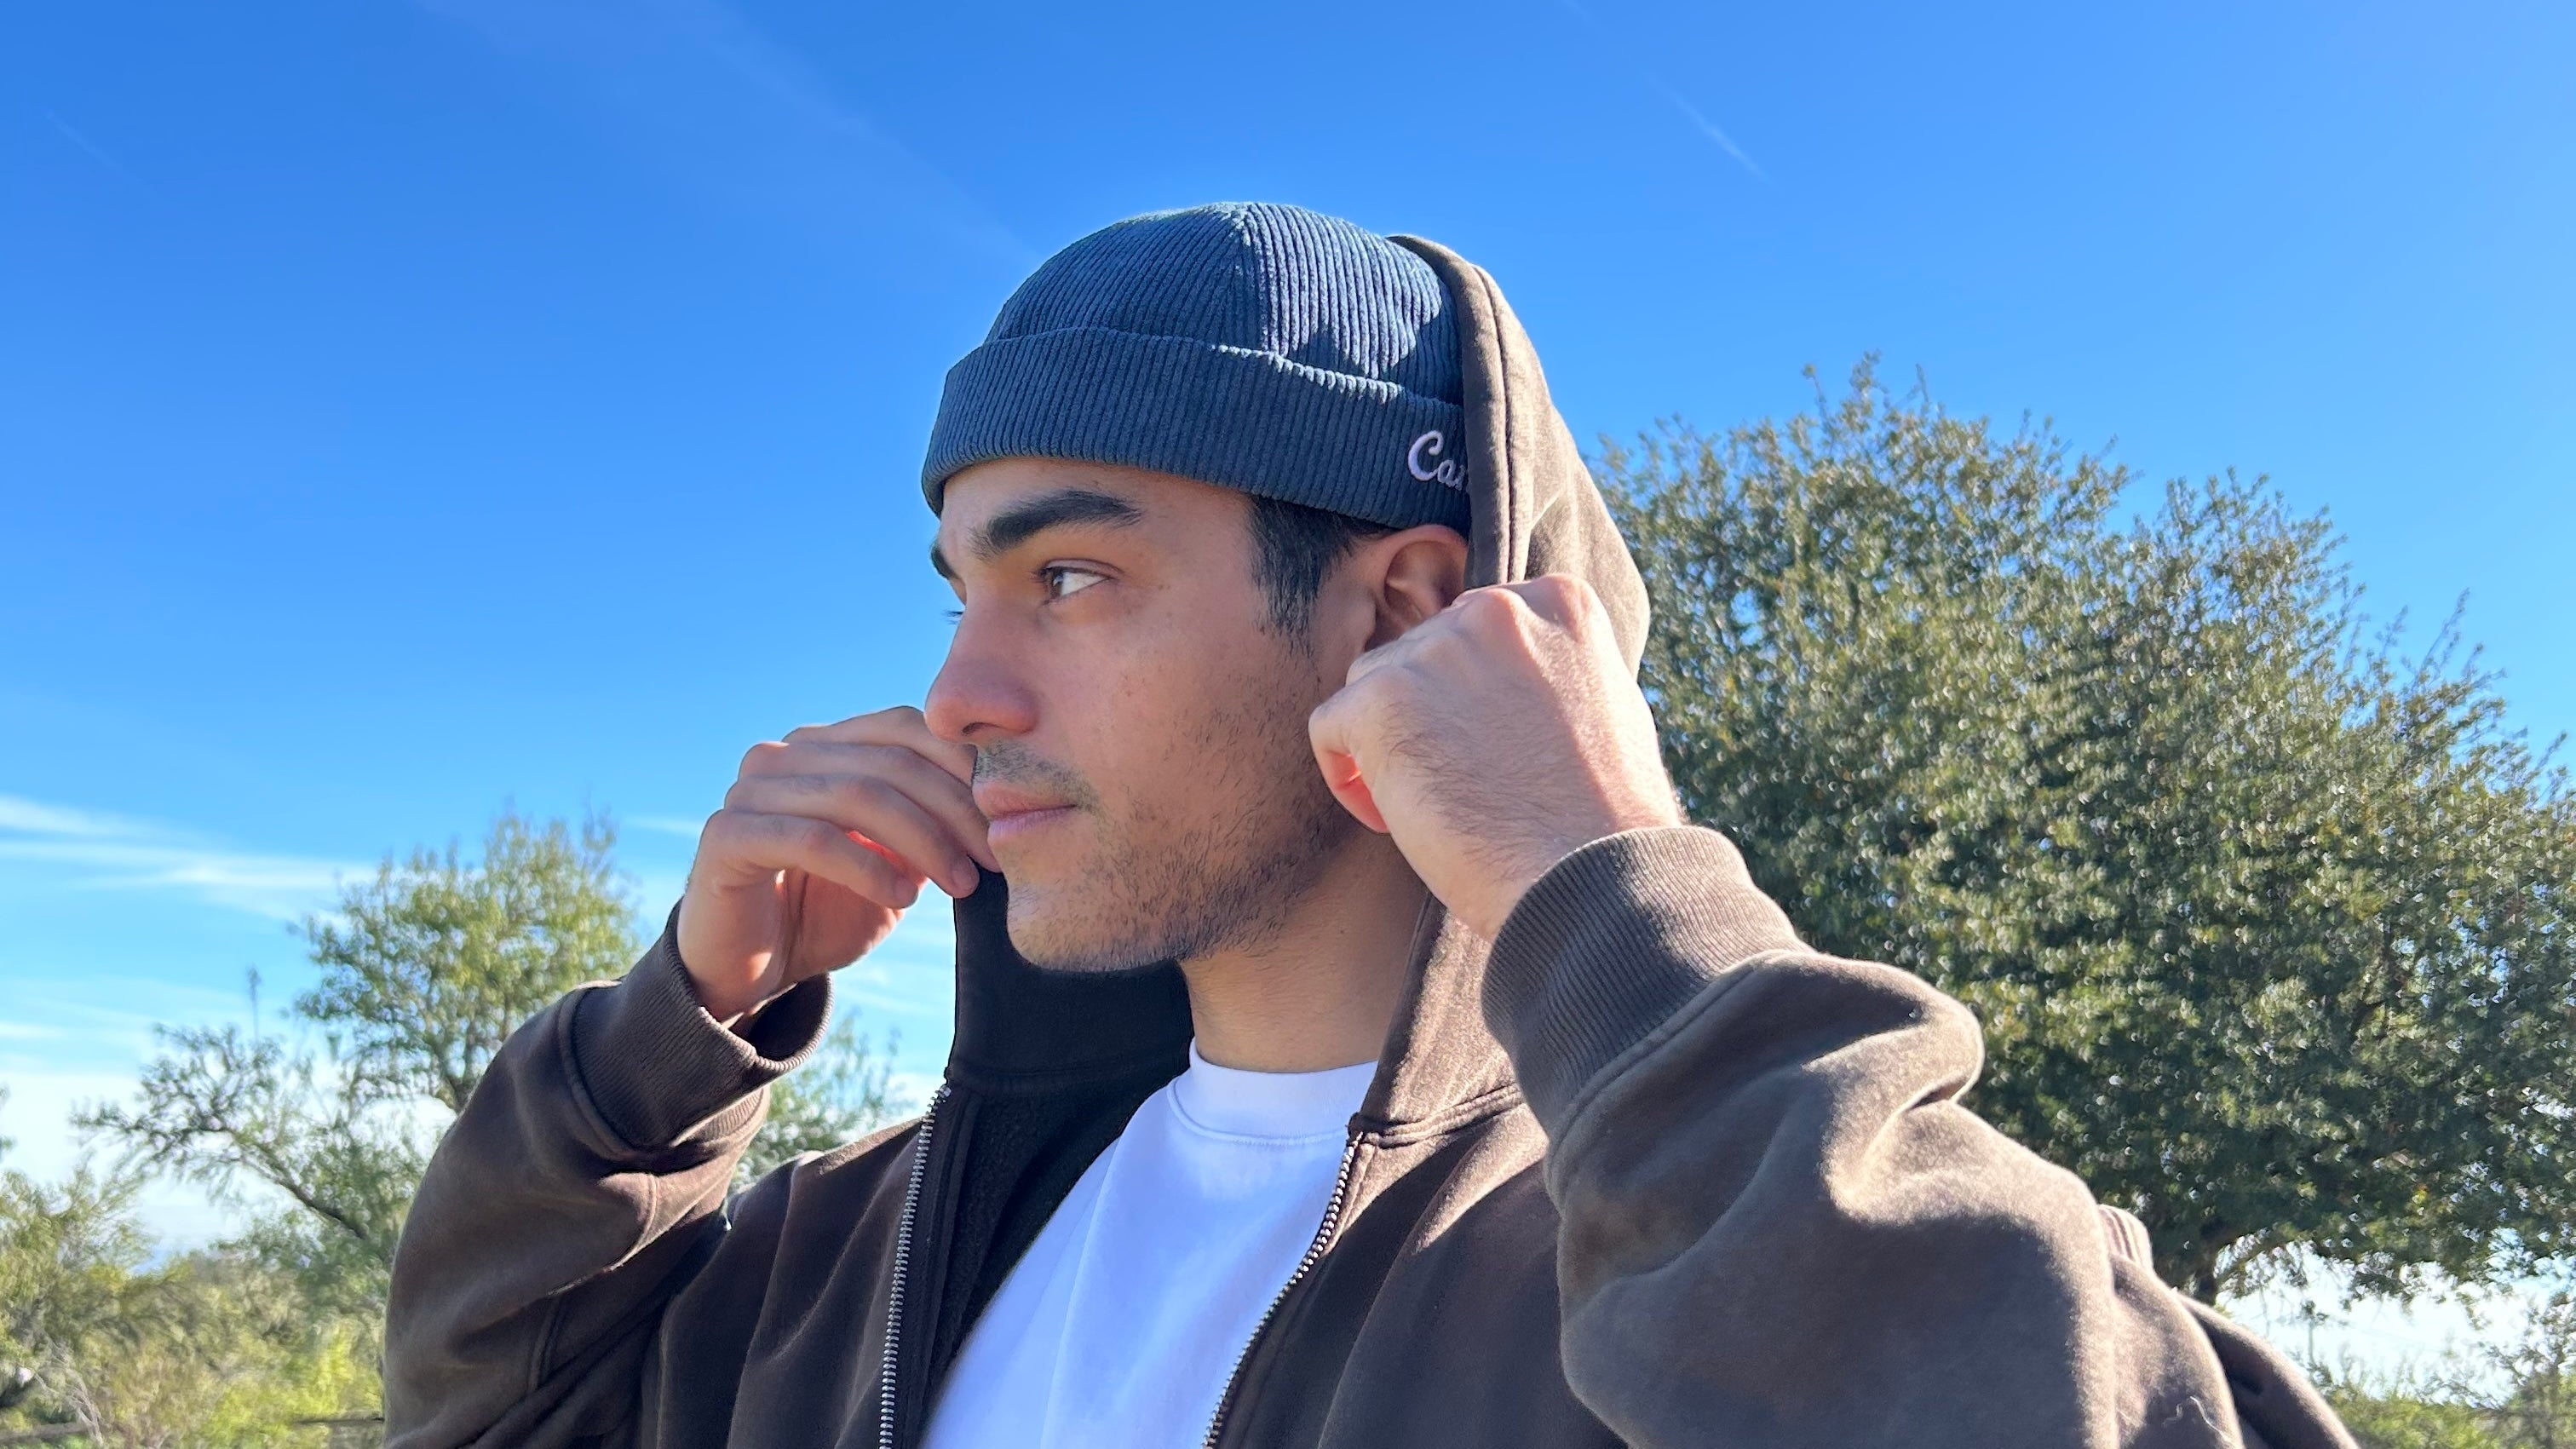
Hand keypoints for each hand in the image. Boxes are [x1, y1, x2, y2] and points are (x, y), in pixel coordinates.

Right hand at [675, 706, 995, 1022]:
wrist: (747, 972)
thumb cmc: (824, 913)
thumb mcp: (892, 863)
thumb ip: (928, 824)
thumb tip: (999, 800)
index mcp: (824, 747)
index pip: (906, 728)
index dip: (964, 767)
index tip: (1007, 819)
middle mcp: (783, 756)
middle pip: (890, 761)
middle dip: (954, 811)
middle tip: (992, 862)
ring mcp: (750, 791)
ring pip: (858, 795)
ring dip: (923, 841)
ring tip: (959, 884)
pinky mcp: (728, 836)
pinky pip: (814, 839)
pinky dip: (869, 867)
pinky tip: (903, 897)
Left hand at [1307, 575, 1681, 939]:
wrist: (1588, 879)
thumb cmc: (1604, 822)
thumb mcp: (1604, 709)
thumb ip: (1549, 670)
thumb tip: (1492, 677)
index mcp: (1558, 604)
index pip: (1478, 630)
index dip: (1472, 694)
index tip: (1488, 748)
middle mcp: (1495, 610)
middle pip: (1423, 652)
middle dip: (1430, 715)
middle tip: (1460, 785)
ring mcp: (1436, 650)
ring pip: (1373, 684)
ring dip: (1389, 743)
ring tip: (1433, 808)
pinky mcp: (1382, 698)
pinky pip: (1331, 726)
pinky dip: (1347, 777)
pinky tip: (1392, 820)